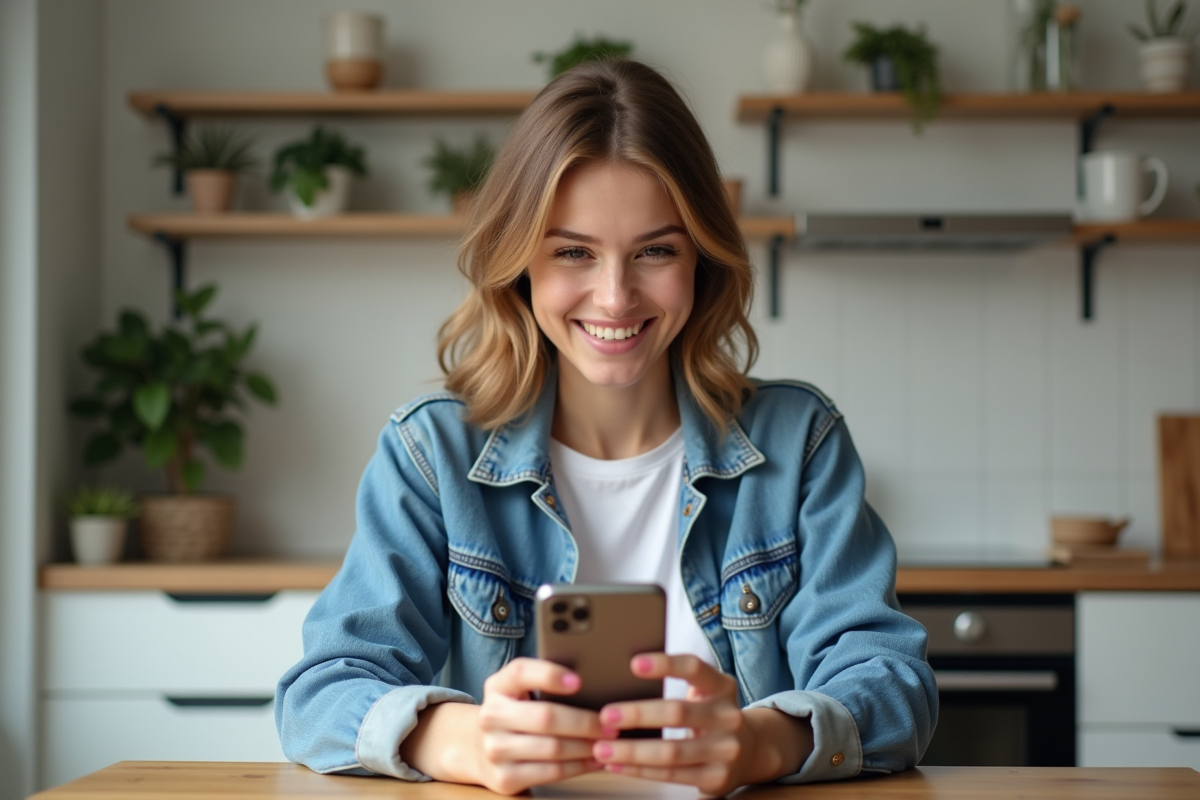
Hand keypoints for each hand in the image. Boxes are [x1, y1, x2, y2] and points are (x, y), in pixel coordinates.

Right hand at [472, 657, 612, 794]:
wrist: (480, 748)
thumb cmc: (515, 713)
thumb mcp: (519, 690)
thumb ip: (544, 680)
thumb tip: (593, 677)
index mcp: (497, 686)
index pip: (520, 672)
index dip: (550, 674)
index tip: (579, 681)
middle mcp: (490, 716)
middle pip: (546, 717)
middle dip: (585, 721)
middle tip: (610, 723)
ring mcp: (495, 750)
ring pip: (553, 748)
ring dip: (587, 746)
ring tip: (608, 742)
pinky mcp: (504, 778)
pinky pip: (552, 772)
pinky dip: (579, 766)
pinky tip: (594, 760)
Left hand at [591, 654, 812, 795]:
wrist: (752, 750)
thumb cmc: (713, 715)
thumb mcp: (707, 691)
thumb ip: (680, 681)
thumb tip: (626, 673)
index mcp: (722, 687)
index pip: (694, 668)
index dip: (665, 664)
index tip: (633, 664)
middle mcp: (728, 716)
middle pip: (677, 713)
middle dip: (637, 714)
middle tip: (605, 716)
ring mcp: (725, 749)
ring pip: (671, 751)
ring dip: (631, 751)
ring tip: (602, 748)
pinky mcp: (716, 778)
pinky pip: (671, 775)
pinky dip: (639, 770)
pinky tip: (618, 764)